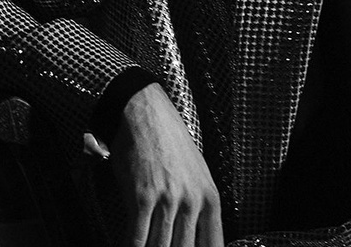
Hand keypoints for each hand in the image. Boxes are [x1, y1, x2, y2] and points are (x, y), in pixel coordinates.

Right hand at [110, 83, 224, 246]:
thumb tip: (192, 237)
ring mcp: (168, 199)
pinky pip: (136, 237)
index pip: (213, 244)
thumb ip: (198, 207)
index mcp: (210, 198)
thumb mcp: (196, 174)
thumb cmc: (170, 144)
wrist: (146, 115)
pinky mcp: (142, 196)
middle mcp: (192, 201)